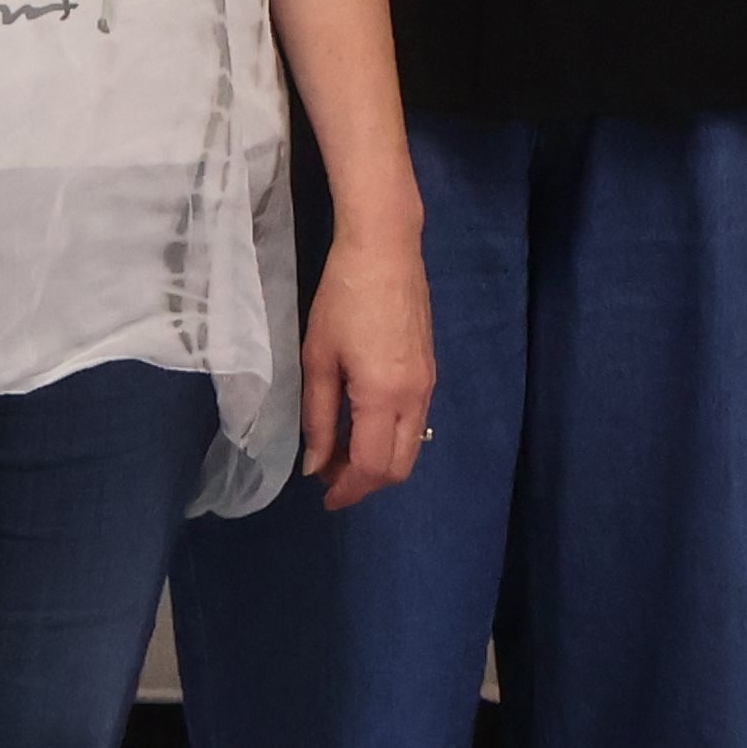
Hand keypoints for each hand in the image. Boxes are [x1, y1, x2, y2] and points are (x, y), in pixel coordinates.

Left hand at [301, 195, 441, 510]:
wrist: (386, 249)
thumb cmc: (343, 299)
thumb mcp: (319, 359)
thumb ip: (319, 418)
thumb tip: (316, 465)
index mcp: (383, 396)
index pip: (372, 466)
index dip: (348, 489)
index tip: (323, 498)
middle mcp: (415, 396)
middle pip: (400, 466)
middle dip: (366, 483)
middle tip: (330, 477)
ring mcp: (428, 383)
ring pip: (412, 446)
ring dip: (379, 461)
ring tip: (341, 451)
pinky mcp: (431, 370)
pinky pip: (416, 423)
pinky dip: (392, 439)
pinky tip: (363, 424)